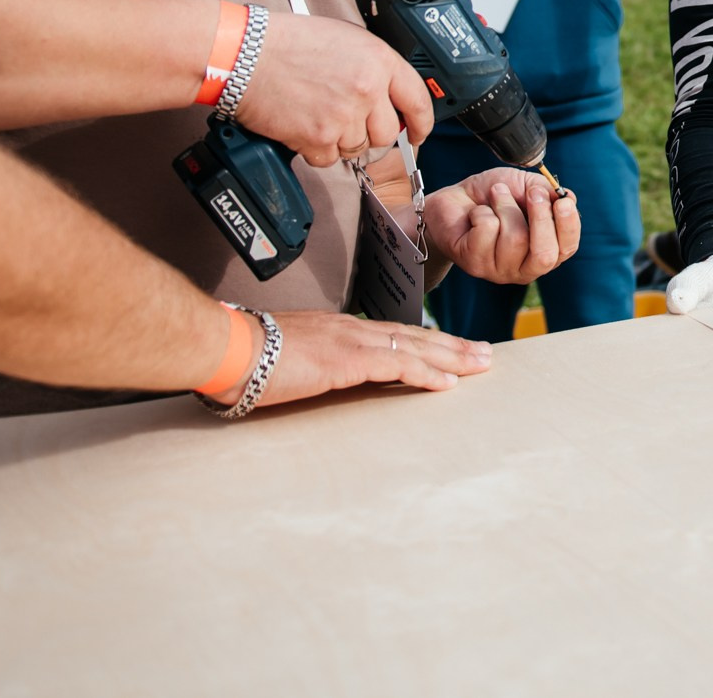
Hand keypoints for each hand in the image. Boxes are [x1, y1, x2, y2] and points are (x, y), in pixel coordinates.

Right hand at [230, 11, 434, 168]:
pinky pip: (328, 159)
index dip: (422, 122)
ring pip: (357, 148)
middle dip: (370, 132)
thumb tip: (387, 94)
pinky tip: (302, 126)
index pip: (418, 100)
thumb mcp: (344, 39)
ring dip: (340, 140)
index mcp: (379, 60)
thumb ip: (372, 66)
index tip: (418, 133)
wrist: (245, 55)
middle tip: (346, 120)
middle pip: (388, 133)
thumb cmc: (287, 43)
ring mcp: (345, 115)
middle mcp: (367, 89)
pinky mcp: (319, 137)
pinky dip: (315, 150)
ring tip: (316, 114)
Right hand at [232, 310, 490, 408]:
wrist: (228, 347)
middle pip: (415, 336)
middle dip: (452, 345)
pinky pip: (399, 365)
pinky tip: (448, 382)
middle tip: (484, 353)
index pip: (394, 334)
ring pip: (416, 347)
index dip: (426, 341)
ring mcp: (352, 341)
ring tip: (480, 364)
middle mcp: (352, 329)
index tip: (450, 348)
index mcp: (339, 329)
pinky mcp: (349, 359)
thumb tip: (321, 377)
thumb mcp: (289, 358)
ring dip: (452, 357)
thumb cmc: (247, 356)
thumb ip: (312, 364)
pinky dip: (427, 373)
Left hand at [423, 170, 579, 285]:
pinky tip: (476, 214)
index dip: (568, 225)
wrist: (455, 199)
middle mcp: (525, 267)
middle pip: (544, 255)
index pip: (567, 249)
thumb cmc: (493, 196)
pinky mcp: (475, 264)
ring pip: (514, 239)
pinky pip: (487, 231)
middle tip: (532, 192)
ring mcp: (499, 270)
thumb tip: (567, 198)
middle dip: (540, 218)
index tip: (562, 201)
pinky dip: (482, 212)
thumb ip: (547, 193)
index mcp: (545, 250)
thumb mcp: (525, 186)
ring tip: (496, 194)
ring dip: (505, 205)